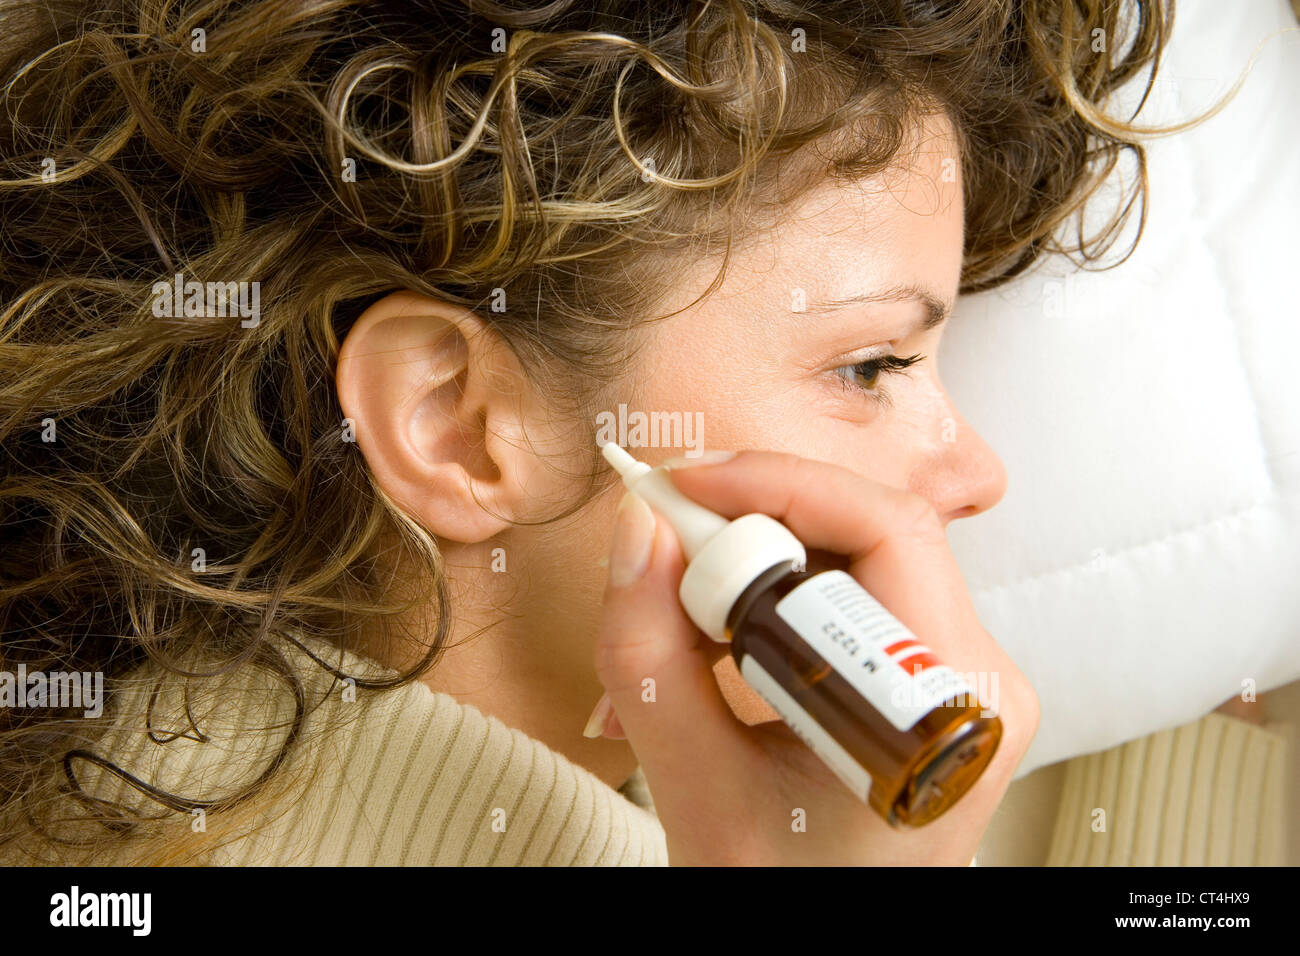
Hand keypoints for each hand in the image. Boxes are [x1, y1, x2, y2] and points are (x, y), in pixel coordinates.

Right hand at [591, 449, 1040, 864]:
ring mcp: (962, 679)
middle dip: (756, 524)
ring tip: (679, 609)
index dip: (776, 485)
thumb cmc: (779, 898)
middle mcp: (980, 681)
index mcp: (953, 709)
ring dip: (757, 561)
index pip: (886, 530)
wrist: (823, 955)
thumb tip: (636, 527)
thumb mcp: (695, 788)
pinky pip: (850, 595)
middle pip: (872, 532)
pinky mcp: (929, 680)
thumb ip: (648, 653)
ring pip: (853, 557)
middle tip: (665, 544)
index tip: (679, 489)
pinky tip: (715, 637)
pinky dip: (774, 596)